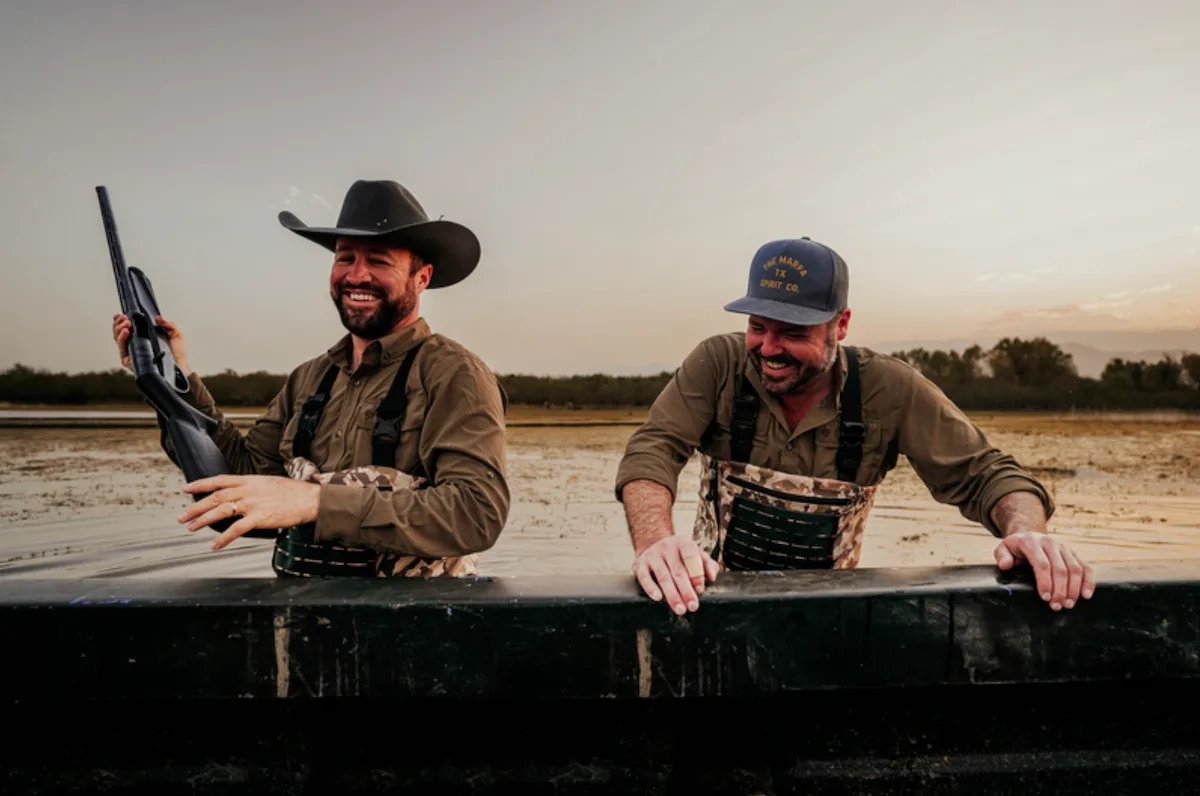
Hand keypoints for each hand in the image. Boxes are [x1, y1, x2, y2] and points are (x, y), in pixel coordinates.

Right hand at [112, 313, 191, 375]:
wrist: (180, 367)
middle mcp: (137, 346)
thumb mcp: (176, 335)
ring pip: (118, 340)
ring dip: (119, 328)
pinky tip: (126, 331)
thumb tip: (158, 318)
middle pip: (120, 334)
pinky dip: (122, 338)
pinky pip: (122, 349)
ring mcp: (133, 354)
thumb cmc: (177, 355)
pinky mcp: (130, 361)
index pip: (128, 329)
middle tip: (124, 318)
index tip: (122, 315)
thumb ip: (168, 324)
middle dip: (119, 323)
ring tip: (126, 323)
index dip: (122, 321)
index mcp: (144, 340)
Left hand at [178, 474, 319, 549]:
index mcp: (249, 480)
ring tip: (191, 528)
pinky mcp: (260, 518)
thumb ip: (252, 487)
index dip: (200, 484)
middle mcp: (248, 490)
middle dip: (196, 507)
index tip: (185, 488)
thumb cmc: (293, 492)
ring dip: (204, 520)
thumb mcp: (268, 483)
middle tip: (181, 516)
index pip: (219, 480)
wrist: (310, 499)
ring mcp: (253, 503)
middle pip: (215, 497)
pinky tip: (214, 545)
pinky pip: (236, 529)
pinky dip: (223, 538)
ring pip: (221, 511)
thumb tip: (239, 494)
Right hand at [633, 534, 719, 615]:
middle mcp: (667, 546)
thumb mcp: (695, 553)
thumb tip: (712, 577)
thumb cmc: (680, 555)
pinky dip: (650, 588)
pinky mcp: (639, 563)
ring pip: (663, 577)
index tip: (700, 590)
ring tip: (680, 609)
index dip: (696, 573)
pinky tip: (658, 598)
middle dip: (686, 591)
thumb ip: (707, 564)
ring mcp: (652, 555)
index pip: (691, 556)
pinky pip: (644, 577)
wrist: (653, 544)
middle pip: (678, 571)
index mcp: (683, 542)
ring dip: (672, 595)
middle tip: (693, 606)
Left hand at [995, 531, 1094, 609]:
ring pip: (1075, 569)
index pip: (1042, 564)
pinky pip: (1086, 567)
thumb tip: (1005, 566)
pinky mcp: (1074, 553)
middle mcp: (1051, 543)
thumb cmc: (1016, 547)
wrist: (1030, 535)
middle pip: (1060, 569)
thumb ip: (1002, 556)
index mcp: (1032, 542)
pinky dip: (1088, 582)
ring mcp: (1065, 548)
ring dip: (1073, 589)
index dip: (1045, 582)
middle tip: (1057, 606)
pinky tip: (1086, 595)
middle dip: (1060, 590)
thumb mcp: (1004, 548)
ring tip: (1068, 605)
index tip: (1045, 598)